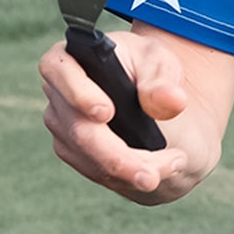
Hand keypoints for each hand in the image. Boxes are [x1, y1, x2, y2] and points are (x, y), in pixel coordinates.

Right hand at [38, 28, 218, 204]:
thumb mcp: (160, 63)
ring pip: (89, 158)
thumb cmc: (148, 68)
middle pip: (79, 130)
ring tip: (175, 162)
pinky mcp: (72, 151)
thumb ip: (162, 81)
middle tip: (152, 175)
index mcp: (70, 57)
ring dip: (132, 170)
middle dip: (117, 157)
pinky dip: (129, 176)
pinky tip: (159, 170)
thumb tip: (172, 100)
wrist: (150, 94)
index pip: (59, 70)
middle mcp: (58, 93)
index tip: (106, 112)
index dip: (79, 93)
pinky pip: (96, 171)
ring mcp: (62, 126)